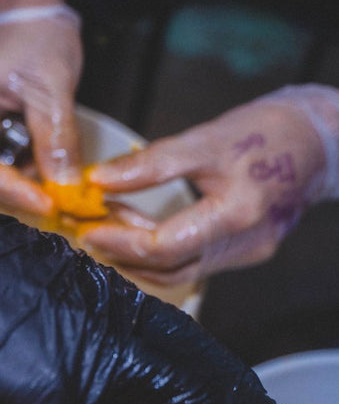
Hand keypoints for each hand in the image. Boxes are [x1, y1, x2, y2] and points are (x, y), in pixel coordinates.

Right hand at [0, 6, 83, 216]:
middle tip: (63, 196)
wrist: (32, 7)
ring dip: (33, 173)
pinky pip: (9, 155)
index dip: (14, 192)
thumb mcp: (51, 90)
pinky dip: (33, 160)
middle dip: (27, 185)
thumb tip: (66, 188)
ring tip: (63, 173)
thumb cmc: (35, 35)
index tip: (49, 203)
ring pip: (2, 168)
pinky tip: (54, 158)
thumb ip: (56, 141)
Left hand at [82, 85, 338, 285]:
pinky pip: (194, 262)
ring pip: (180, 271)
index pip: (165, 246)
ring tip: (110, 227)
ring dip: (140, 256)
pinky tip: (141, 230)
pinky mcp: (245, 253)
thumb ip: (151, 163)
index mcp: (237, 213)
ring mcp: (246, 254)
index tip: (89, 230)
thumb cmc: (267, 132)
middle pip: (169, 267)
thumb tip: (100, 179)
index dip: (121, 242)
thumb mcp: (205, 138)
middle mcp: (243, 244)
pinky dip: (163, 252)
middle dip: (123, 252)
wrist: (321, 141)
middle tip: (90, 231)